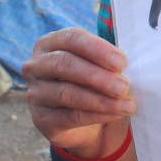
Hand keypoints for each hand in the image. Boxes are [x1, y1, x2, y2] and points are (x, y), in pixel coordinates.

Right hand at [22, 27, 134, 158]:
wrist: (85, 122)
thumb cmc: (95, 82)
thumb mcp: (102, 65)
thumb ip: (110, 59)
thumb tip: (125, 63)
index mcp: (50, 43)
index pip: (71, 38)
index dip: (97, 49)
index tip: (121, 62)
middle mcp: (36, 66)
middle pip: (64, 64)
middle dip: (98, 76)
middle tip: (124, 86)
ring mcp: (35, 93)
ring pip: (67, 93)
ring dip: (100, 99)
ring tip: (126, 104)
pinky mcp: (40, 119)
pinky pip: (70, 116)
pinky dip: (97, 115)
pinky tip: (116, 114)